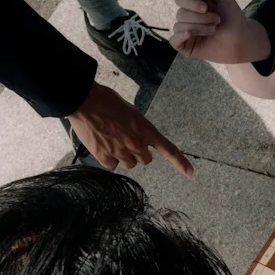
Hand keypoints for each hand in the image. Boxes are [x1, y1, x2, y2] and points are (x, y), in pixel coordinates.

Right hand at [67, 82, 193, 174]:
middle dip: (139, 153)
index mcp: (145, 129)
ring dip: (124, 156)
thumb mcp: (130, 112)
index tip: (190, 173)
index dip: (180, 162)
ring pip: (129, 164)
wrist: (83, 101)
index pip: (168, 148)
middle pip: (145, 160)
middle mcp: (135, 143)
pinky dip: (108, 158)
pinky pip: (112, 165)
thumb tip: (137, 140)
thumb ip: (138, 129)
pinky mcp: (104, 156)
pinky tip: (102, 144)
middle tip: (127, 140)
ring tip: (112, 139)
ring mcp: (120, 151)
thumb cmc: (106, 101)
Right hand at [170, 0, 270, 63]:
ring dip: (199, 27)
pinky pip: (173, 40)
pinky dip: (180, 36)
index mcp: (193, 4)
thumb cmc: (233, 18)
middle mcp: (187, 17)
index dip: (191, 3)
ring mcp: (185, 32)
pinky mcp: (186, 46)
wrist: (241, 39)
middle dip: (201, 17)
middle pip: (181, 13)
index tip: (206, 9)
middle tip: (217, 20)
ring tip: (214, 30)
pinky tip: (190, 34)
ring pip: (179, 26)